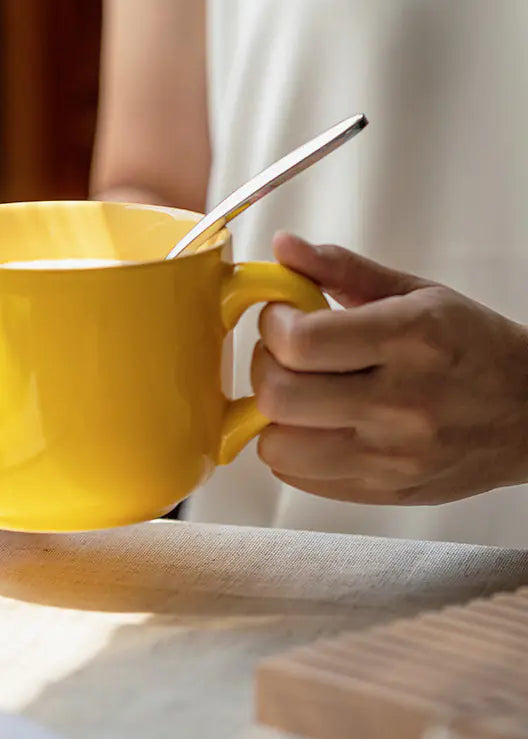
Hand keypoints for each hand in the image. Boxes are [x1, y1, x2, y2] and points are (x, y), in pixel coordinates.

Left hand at [252, 232, 527, 504]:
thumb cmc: (474, 349)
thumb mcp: (416, 293)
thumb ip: (342, 268)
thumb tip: (284, 246)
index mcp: (410, 340)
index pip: (301, 342)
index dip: (272, 326)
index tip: (280, 317)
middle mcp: (400, 404)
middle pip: (279, 396)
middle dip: (265, 366)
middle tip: (282, 353)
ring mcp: (390, 457)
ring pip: (278, 445)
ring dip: (273, 414)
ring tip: (299, 392)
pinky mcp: (382, 491)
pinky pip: (297, 477)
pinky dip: (290, 448)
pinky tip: (315, 425)